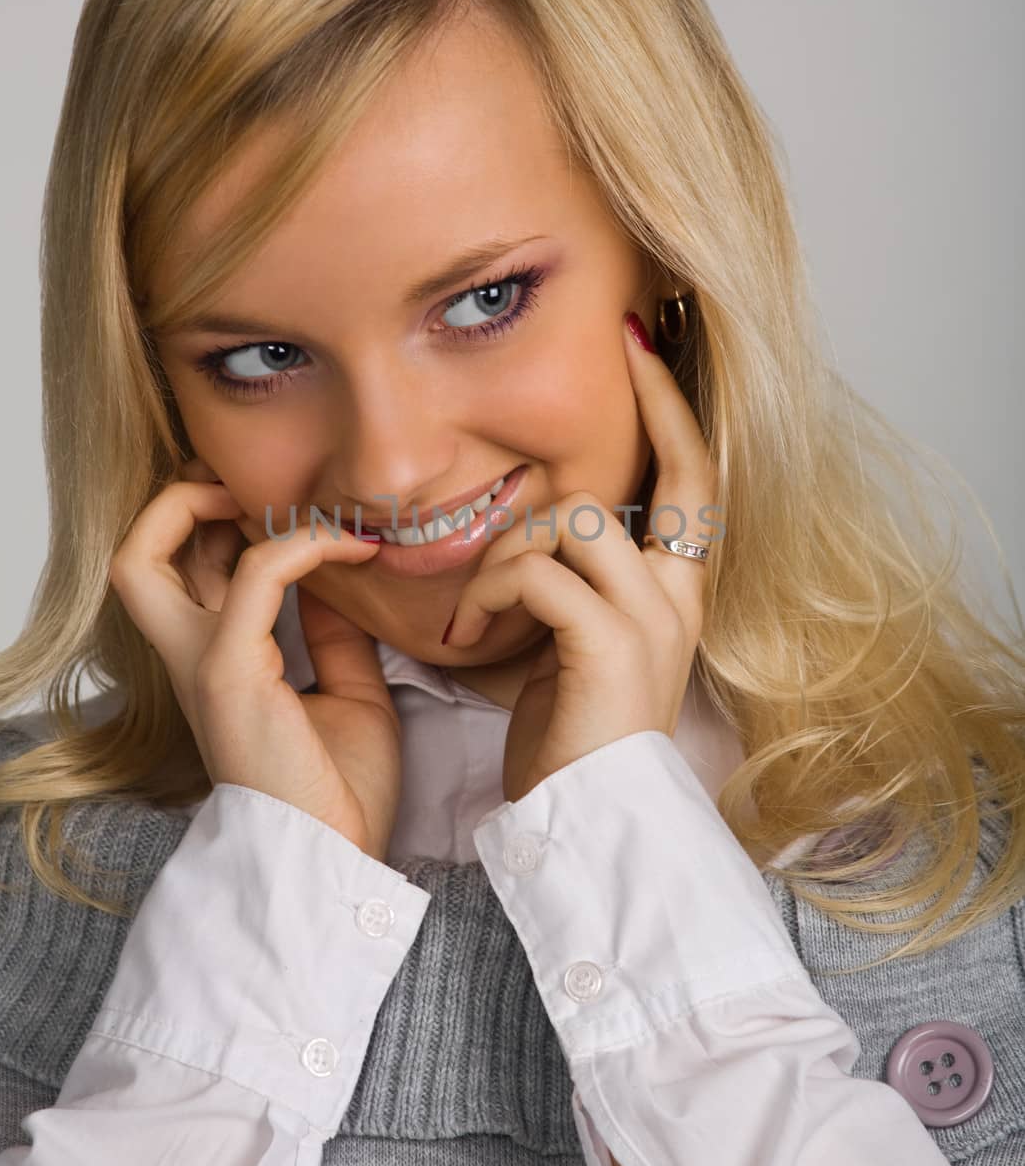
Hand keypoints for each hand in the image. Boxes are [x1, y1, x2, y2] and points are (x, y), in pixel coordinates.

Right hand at [108, 459, 401, 860]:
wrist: (337, 859)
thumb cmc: (340, 792)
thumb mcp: (348, 694)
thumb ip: (334, 634)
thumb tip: (342, 576)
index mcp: (216, 663)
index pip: (182, 570)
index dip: (216, 521)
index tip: (292, 507)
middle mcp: (191, 658)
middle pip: (134, 556)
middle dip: (181, 501)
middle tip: (255, 488)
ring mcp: (200, 664)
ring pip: (143, 555)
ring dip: (209, 504)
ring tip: (286, 499)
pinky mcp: (228, 672)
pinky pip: (255, 575)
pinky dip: (299, 545)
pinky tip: (348, 547)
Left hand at [443, 315, 717, 804]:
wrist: (587, 823)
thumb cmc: (572, 739)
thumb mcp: (574, 645)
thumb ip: (566, 581)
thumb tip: (526, 528)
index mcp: (676, 594)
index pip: (695, 475)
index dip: (673, 405)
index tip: (640, 341)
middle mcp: (678, 597)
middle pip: (647, 480)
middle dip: (605, 442)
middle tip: (567, 405)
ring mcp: (651, 619)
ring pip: (575, 519)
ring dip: (506, 551)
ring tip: (474, 609)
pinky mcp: (609, 644)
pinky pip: (540, 572)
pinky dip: (492, 590)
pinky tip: (470, 634)